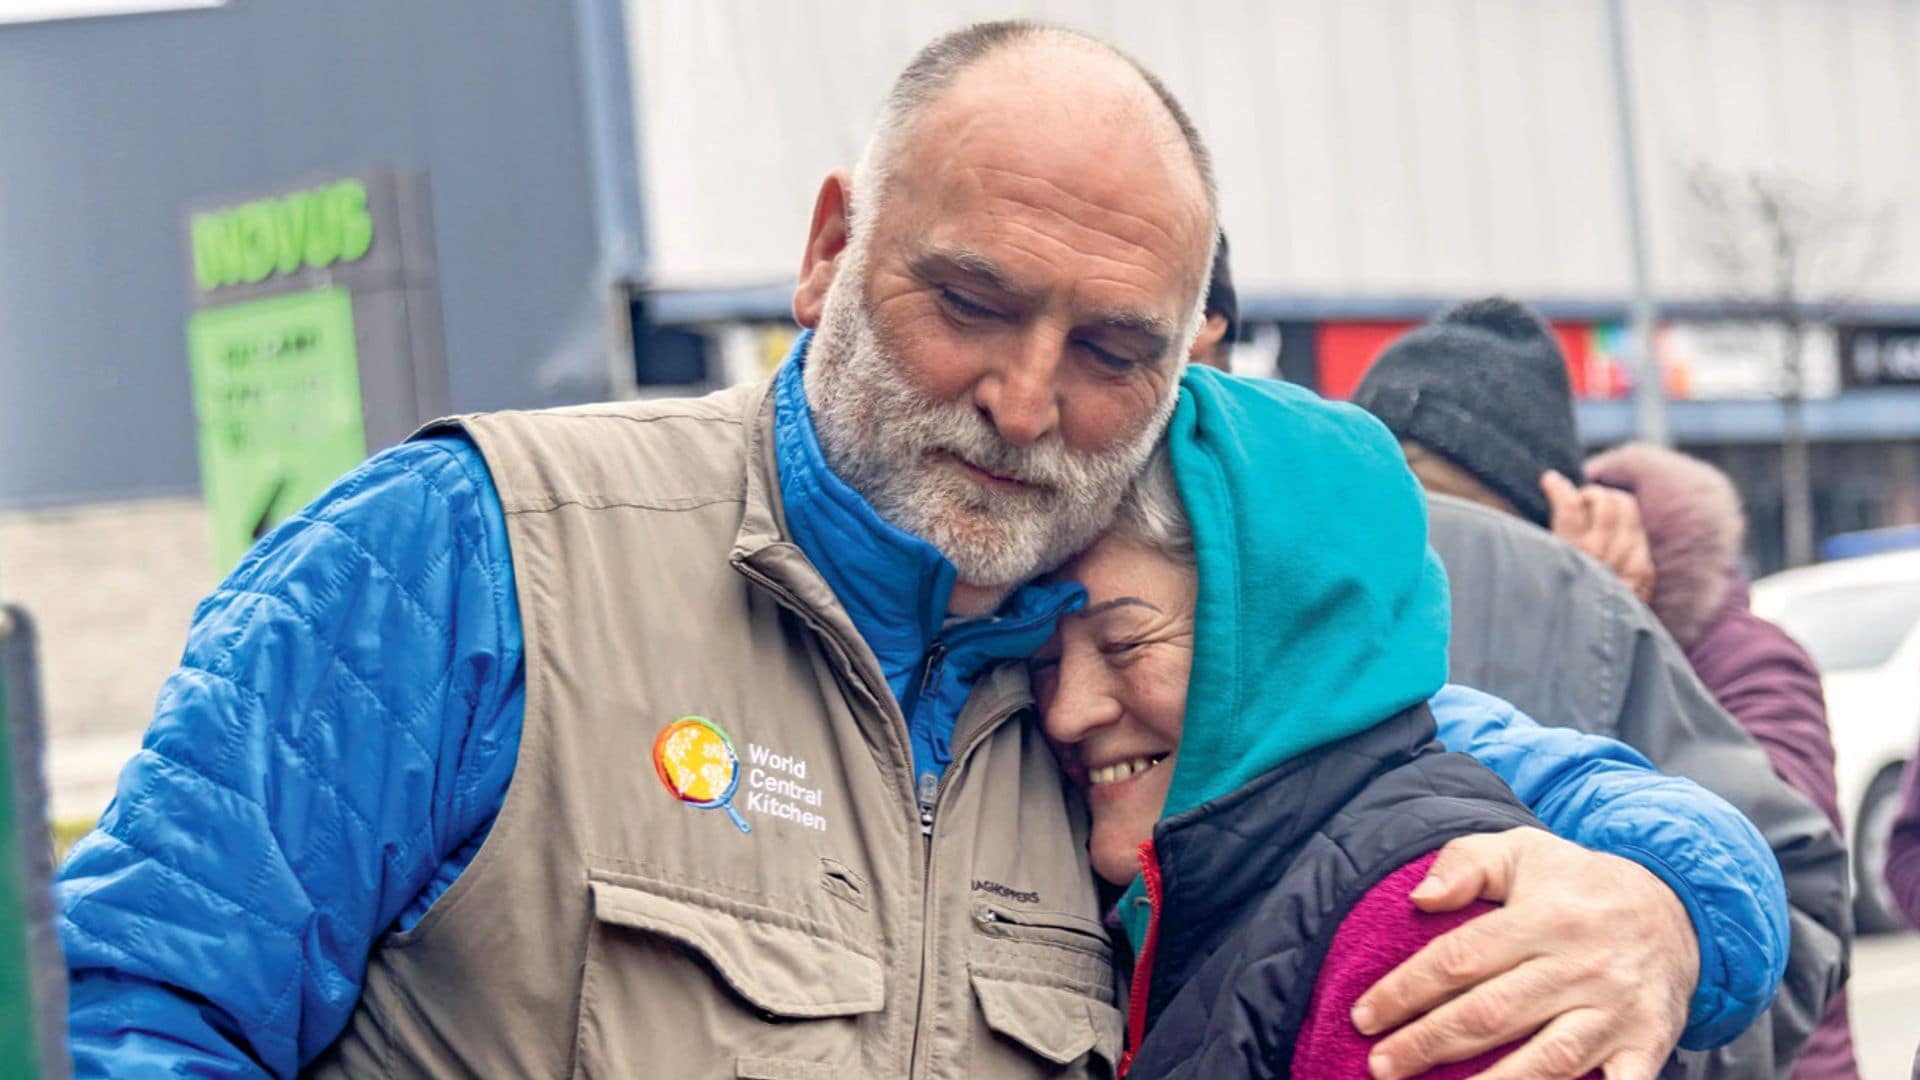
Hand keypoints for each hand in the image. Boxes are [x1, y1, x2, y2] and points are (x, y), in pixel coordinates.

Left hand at [1351, 827, 1697, 1079]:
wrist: (1677, 908)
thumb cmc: (1577, 885)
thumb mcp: (1523, 852)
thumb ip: (1467, 863)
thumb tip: (1421, 896)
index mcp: (1544, 918)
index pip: (1460, 959)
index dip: (1406, 990)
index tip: (1364, 1017)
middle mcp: (1579, 967)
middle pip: (1490, 1014)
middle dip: (1428, 1044)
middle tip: (1379, 1066)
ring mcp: (1614, 1012)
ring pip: (1546, 1062)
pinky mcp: (1647, 1044)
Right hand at [1541, 471, 1655, 603]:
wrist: (1595, 651)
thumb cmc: (1557, 610)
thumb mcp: (1541, 576)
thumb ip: (1546, 544)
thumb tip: (1547, 505)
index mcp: (1571, 554)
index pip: (1569, 503)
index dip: (1557, 486)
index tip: (1550, 480)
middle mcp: (1603, 554)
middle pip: (1602, 499)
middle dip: (1588, 493)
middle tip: (1577, 503)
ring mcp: (1629, 561)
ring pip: (1625, 507)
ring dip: (1608, 503)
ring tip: (1595, 515)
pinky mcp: (1645, 570)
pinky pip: (1638, 531)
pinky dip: (1625, 526)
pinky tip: (1611, 538)